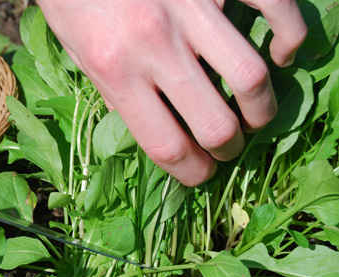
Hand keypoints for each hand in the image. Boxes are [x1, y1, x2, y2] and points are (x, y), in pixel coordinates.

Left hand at [37, 0, 306, 185]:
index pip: (166, 147)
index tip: (201, 174)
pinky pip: (273, 7)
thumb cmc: (72, 1)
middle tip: (227, 148)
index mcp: (115, 71)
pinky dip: (289, 36)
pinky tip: (280, 53)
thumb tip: (155, 125)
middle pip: (215, 125)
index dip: (192, 173)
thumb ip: (117, 92)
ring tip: (254, 116)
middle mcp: (155, 44)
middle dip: (228, 149)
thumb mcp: (79, 55)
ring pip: (250, 77)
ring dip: (261, 109)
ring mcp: (190, 8)